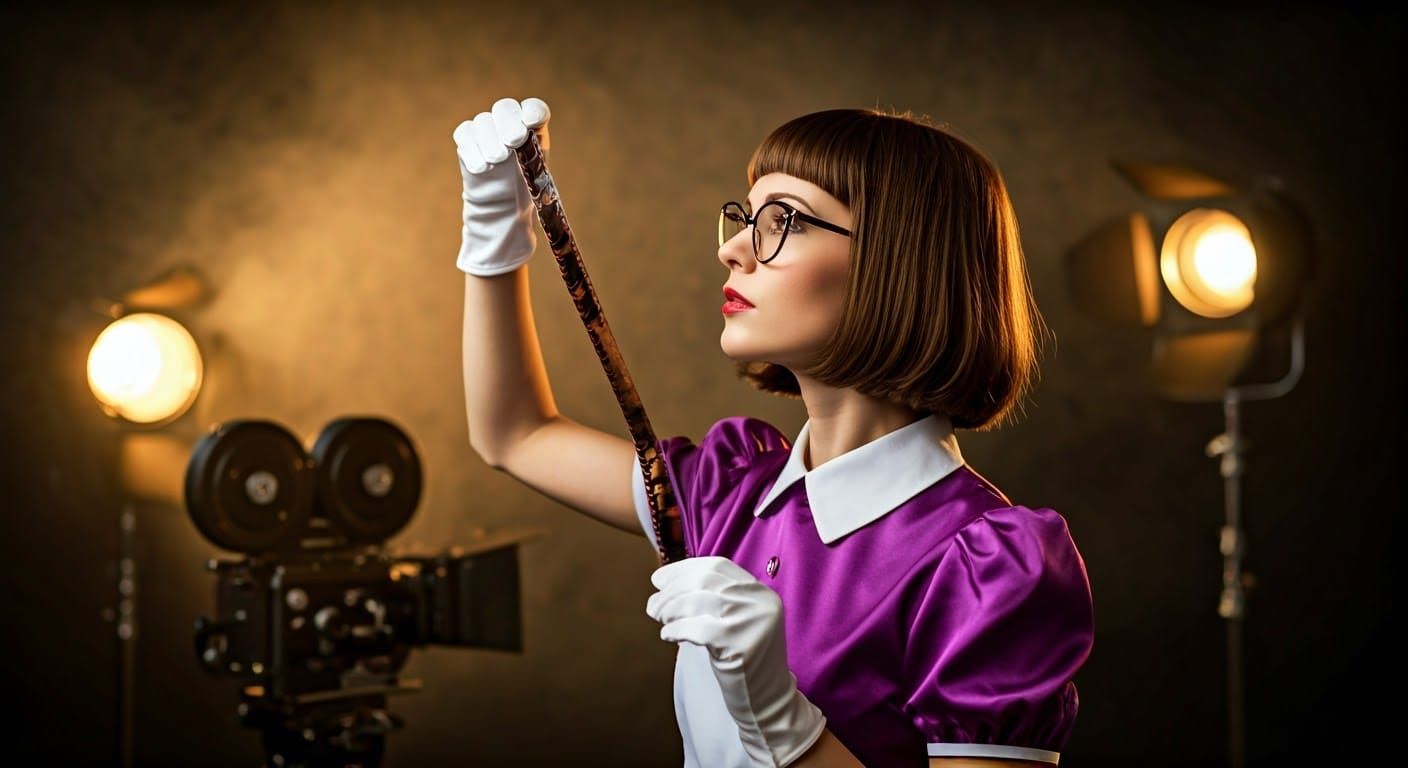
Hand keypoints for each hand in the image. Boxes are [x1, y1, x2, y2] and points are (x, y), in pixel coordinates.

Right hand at [452, 97, 550, 275]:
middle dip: (509, 123)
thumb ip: (534, 154)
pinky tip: (482, 167)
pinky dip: (472, 150)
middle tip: (514, 141)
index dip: (533, 111)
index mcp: (533, 127)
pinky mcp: (467, 139)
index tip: (533, 122)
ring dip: (491, 140)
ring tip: (497, 159)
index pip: (534, 108)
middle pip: (505, 108)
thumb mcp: (539, 172)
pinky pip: (465, 134)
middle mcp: (509, 122)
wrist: (504, 207)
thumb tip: (523, 141)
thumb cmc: (526, 188)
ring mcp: (487, 129)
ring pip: (483, 121)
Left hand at [647, 556, 825, 767]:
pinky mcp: (741, 646)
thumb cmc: (742, 660)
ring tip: (659, 619)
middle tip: (652, 605)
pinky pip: (696, 629)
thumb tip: (665, 584)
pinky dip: (675, 630)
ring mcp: (752, 623)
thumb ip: (713, 599)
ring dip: (670, 609)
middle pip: (704, 582)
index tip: (659, 579)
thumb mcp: (736, 621)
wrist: (766, 700)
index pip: (717, 566)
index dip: (683, 569)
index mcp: (760, 592)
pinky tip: (667, 635)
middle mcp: (760, 602)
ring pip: (698, 602)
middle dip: (671, 590)